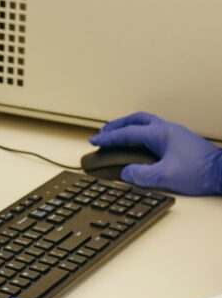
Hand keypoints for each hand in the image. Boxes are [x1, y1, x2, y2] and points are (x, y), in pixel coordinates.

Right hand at [89, 111, 221, 194]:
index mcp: (161, 134)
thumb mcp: (165, 177)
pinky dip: (140, 134)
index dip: (109, 138)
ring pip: (146, 124)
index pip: (128, 133)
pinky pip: (154, 132)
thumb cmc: (200, 171)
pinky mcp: (179, 143)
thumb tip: (127, 173)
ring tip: (118, 135)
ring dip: (129, 127)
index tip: (95, 141)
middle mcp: (167, 130)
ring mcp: (174, 135)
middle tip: (103, 132)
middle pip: (136, 120)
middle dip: (117, 126)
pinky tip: (139, 143)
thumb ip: (141, 175)